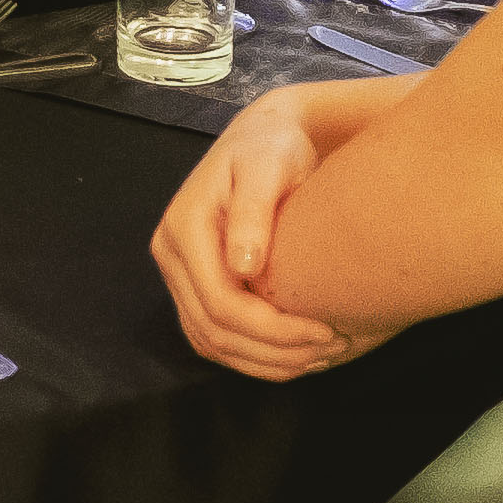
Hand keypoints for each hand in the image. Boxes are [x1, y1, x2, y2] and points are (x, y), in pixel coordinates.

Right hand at [154, 92, 370, 380]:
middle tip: (330, 351)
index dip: (271, 329)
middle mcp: (171, 256)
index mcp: (183, 228)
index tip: (323, 331)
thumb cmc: (273, 149)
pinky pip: (214, 338)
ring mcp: (179, 275)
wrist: (265, 141)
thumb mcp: (268, 166)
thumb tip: (242, 266)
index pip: (220, 302)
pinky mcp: (194, 287)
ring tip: (318, 360)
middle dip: (273, 351)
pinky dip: (253, 357)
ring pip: (210, 343)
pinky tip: (294, 358)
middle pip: (213, 330)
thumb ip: (253, 210)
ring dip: (264, 362)